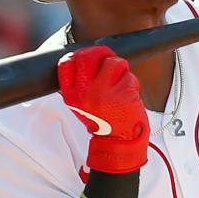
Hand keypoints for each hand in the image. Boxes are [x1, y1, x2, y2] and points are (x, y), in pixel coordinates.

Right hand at [58, 46, 148, 173]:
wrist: (118, 144)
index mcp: (72, 95)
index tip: (89, 58)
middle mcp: (85, 92)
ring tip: (119, 84)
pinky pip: (129, 76)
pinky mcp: (123, 93)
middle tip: (107, 59)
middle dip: (101, 53)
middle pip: (88, 56)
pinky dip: (132, 83)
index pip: (66, 63)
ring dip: (120, 69)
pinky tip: (128, 95)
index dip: (79, 55)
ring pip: (113, 62)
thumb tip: (86, 58)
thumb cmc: (103, 123)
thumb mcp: (81, 106)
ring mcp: (104, 92)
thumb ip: (80, 84)